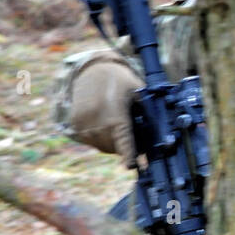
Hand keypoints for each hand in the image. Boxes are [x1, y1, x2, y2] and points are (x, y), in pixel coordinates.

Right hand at [68, 52, 141, 166]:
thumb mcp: (138, 91)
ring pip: (101, 146)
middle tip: (133, 137)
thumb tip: (160, 132)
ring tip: (118, 128)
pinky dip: (99, 139)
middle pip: (113, 148)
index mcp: (115, 114)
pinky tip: (105, 126)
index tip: (132, 166)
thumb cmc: (120, 80)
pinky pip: (90, 141)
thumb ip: (147, 111)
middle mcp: (96, 121)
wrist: (91, 69)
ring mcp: (83, 124)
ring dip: (111, 144)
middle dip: (124, 147)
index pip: (123, 140)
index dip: (128, 155)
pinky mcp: (74, 124)